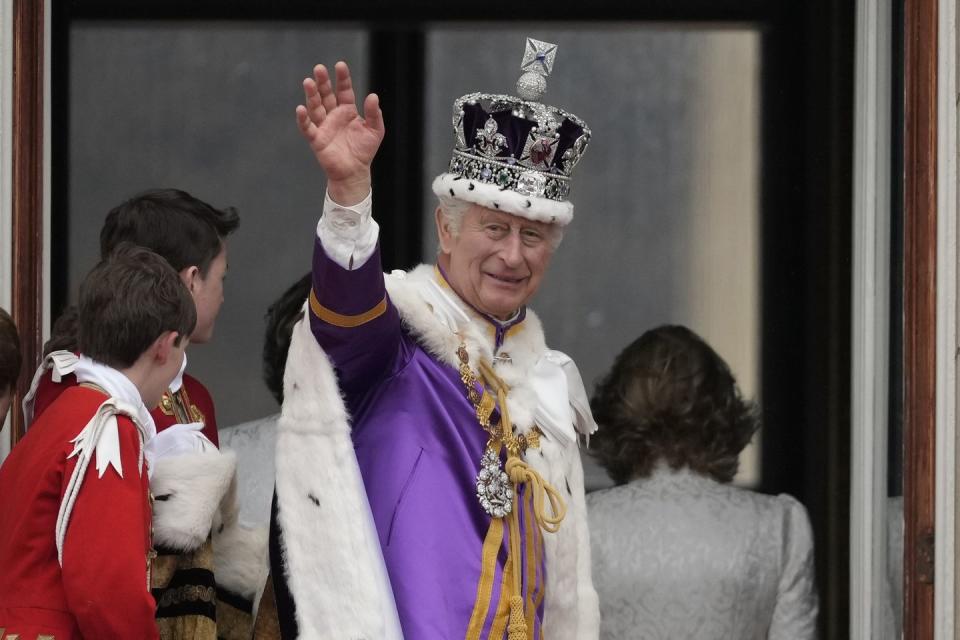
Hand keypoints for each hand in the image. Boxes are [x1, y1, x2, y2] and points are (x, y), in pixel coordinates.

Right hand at [296, 61, 384, 205]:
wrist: (355, 172)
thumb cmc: (364, 151)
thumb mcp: (375, 130)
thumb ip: (375, 113)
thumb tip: (373, 96)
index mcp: (347, 111)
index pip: (344, 91)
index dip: (342, 78)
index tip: (340, 65)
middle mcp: (333, 115)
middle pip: (326, 95)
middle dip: (323, 82)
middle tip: (319, 68)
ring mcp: (324, 126)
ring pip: (315, 107)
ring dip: (311, 95)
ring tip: (308, 82)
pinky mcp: (316, 139)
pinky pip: (308, 127)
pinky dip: (303, 119)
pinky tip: (301, 109)